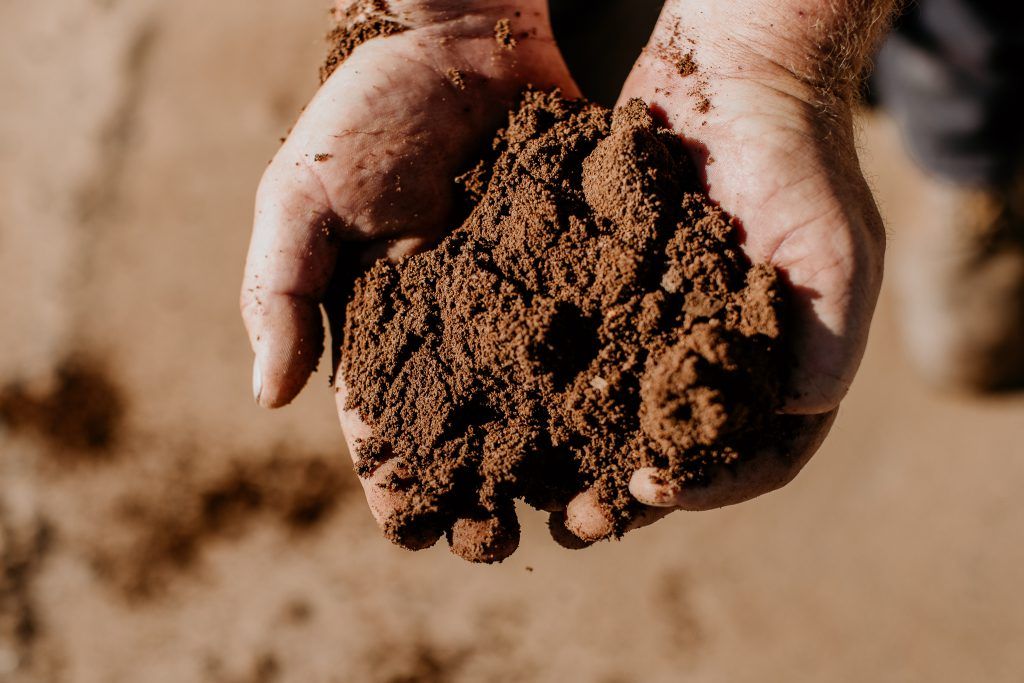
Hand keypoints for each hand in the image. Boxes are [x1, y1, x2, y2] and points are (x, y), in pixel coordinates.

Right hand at [239, 0, 577, 558]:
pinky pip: (613, 350)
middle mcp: (466, 334)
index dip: (397, 481)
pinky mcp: (599, 276)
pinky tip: (639, 437)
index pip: (388, 425)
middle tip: (502, 543)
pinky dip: (624, 398)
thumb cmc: (376, 113)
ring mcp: (536, 310)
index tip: (412, 529)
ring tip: (581, 513)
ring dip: (562, 468)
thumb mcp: (306, 193)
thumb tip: (268, 398)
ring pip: (551, 412)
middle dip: (485, 496)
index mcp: (391, 329)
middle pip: (475, 437)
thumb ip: (281, 288)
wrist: (474, 37)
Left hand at [563, 0, 888, 540]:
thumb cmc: (796, 166)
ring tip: (533, 490)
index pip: (751, 458)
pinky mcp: (608, 297)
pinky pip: (580, 355)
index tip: (649, 489)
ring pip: (616, 418)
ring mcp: (657, 333)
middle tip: (573, 522)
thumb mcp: (834, 251)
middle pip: (670, 453)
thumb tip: (798, 413)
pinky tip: (511, 409)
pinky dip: (552, 390)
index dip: (704, 485)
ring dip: (578, 459)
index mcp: (775, 371)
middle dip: (622, 494)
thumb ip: (825, 340)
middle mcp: (712, 363)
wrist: (732, 84)